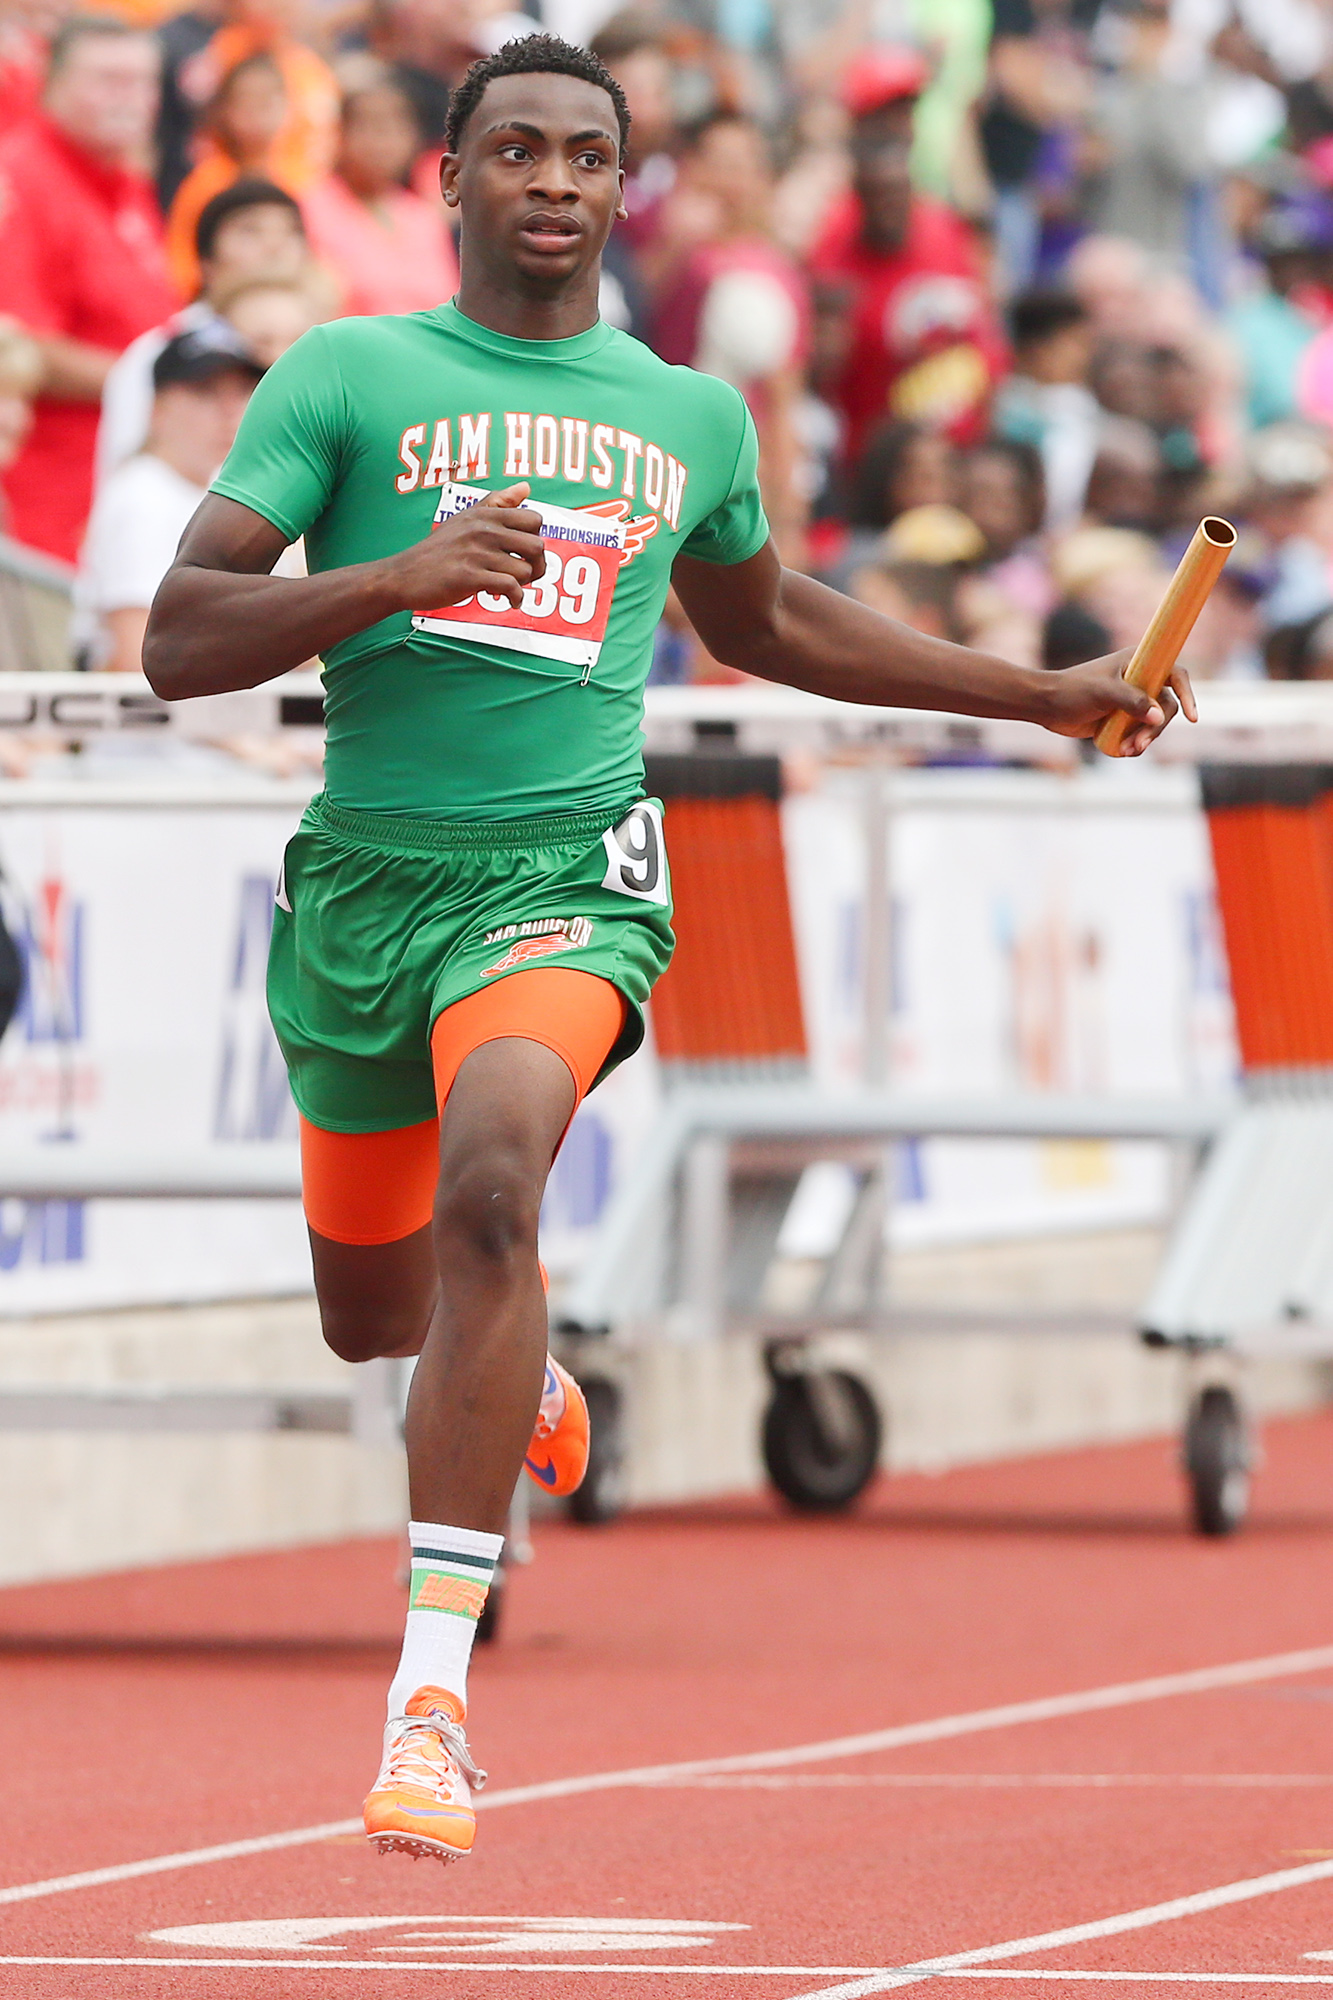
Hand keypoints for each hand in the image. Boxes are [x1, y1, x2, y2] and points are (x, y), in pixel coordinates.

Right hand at [386, 483, 545, 612]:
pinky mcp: (469, 576)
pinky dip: (515, 598)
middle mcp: (483, 530)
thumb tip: (525, 486)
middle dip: (536, 566)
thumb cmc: (437, 550)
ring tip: (507, 587)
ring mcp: (476, 553)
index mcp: (485, 515)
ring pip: (525, 570)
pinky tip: (506, 599)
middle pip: (536, 546)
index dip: (535, 539)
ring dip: (522, 585)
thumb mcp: (465, 518)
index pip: (534, 519)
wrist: (403, 575)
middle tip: (521, 574)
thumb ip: (497, 502)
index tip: (523, 553)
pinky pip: (510, 587)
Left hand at [1040, 652, 1197, 756]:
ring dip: (1145, 739)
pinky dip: (1136, 744)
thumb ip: (1132, 701)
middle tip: (1140, 745)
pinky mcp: (1123, 718)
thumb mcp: (1103, 692)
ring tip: (1127, 750)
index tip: (1192, 717)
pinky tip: (1124, 751)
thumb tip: (1159, 716)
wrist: (1047, 706)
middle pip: (1166, 706)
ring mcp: (1133, 700)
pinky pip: (1140, 733)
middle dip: (1156, 728)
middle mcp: (1141, 680)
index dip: (1187, 694)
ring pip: (1154, 723)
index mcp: (1139, 662)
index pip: (1175, 675)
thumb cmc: (1073, 691)